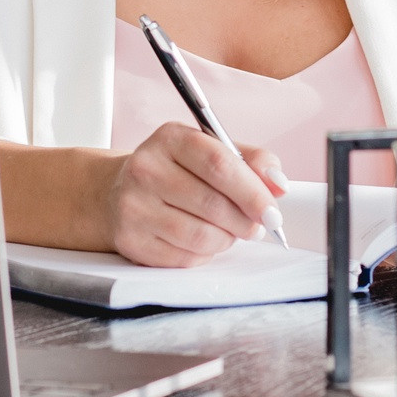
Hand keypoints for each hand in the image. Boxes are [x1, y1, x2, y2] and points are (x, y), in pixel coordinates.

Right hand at [100, 124, 286, 267]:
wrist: (117, 192)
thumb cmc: (176, 171)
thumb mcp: (210, 150)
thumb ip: (251, 161)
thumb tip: (279, 185)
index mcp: (170, 138)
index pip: (219, 164)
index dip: (253, 191)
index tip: (272, 210)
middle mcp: (145, 169)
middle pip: (212, 203)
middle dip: (245, 221)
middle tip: (257, 225)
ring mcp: (134, 206)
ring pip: (200, 235)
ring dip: (226, 239)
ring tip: (229, 231)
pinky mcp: (131, 240)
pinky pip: (184, 257)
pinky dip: (205, 253)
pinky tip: (203, 240)